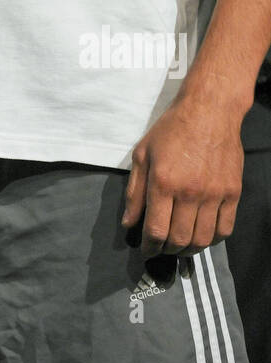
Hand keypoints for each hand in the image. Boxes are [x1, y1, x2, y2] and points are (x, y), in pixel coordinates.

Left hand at [122, 93, 243, 257]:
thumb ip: (135, 192)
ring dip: (189, 250)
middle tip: (162, 248)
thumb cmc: (171, 129)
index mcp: (163, 182)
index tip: (147, 249)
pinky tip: (202, 235)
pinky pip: (224, 229)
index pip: (156, 230)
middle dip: (167, 250)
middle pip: (179, 239)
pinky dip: (212, 240)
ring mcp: (214, 194)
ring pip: (202, 239)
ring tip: (181, 245)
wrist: (209, 111)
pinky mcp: (232, 193)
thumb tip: (129, 223)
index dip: (149, 247)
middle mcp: (190, 192)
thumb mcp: (142, 154)